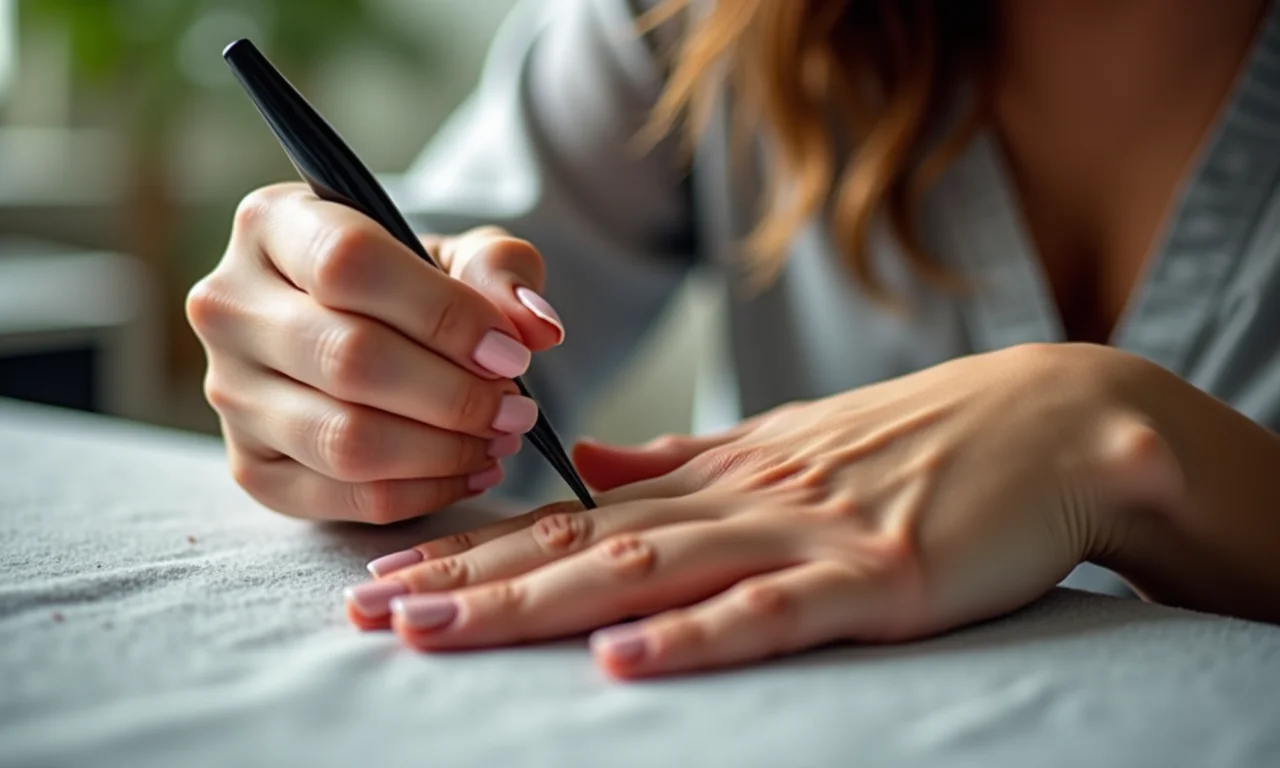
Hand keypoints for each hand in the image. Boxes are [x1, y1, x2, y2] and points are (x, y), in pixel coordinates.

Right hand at [187, 183, 565, 521]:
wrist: (366, 333)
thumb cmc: (413, 284)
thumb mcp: (460, 253)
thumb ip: (501, 269)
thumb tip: (534, 327)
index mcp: (271, 223)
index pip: (349, 263)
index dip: (443, 314)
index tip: (512, 352)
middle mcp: (229, 306)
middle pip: (349, 359)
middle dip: (455, 394)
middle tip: (517, 409)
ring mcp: (229, 393)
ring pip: (344, 440)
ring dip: (443, 450)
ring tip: (499, 439)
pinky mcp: (251, 468)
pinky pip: (345, 497)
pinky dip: (424, 493)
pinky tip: (470, 470)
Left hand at [344, 344, 1182, 677]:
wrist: (1054, 422)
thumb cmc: (919, 443)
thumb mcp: (784, 446)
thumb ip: (681, 463)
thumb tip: (588, 464)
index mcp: (719, 477)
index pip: (574, 515)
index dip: (476, 544)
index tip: (389, 571)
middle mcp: (742, 500)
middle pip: (581, 544)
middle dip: (469, 579)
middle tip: (367, 608)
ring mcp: (805, 536)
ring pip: (645, 572)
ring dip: (536, 602)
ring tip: (436, 628)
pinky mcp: (877, 579)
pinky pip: (770, 613)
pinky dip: (693, 638)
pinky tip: (620, 660)